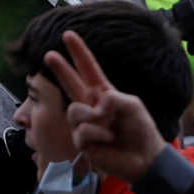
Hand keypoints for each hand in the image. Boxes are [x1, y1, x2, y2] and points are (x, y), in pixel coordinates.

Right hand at [43, 30, 168, 183]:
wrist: (144, 159)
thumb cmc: (140, 130)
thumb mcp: (132, 106)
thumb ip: (114, 98)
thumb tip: (96, 103)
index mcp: (103, 94)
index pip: (89, 70)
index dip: (79, 53)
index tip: (68, 35)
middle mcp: (90, 106)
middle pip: (70, 84)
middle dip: (60, 69)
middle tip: (49, 54)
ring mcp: (84, 124)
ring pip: (74, 110)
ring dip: (94, 118)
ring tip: (110, 129)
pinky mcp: (82, 142)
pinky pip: (82, 131)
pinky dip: (98, 134)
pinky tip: (108, 141)